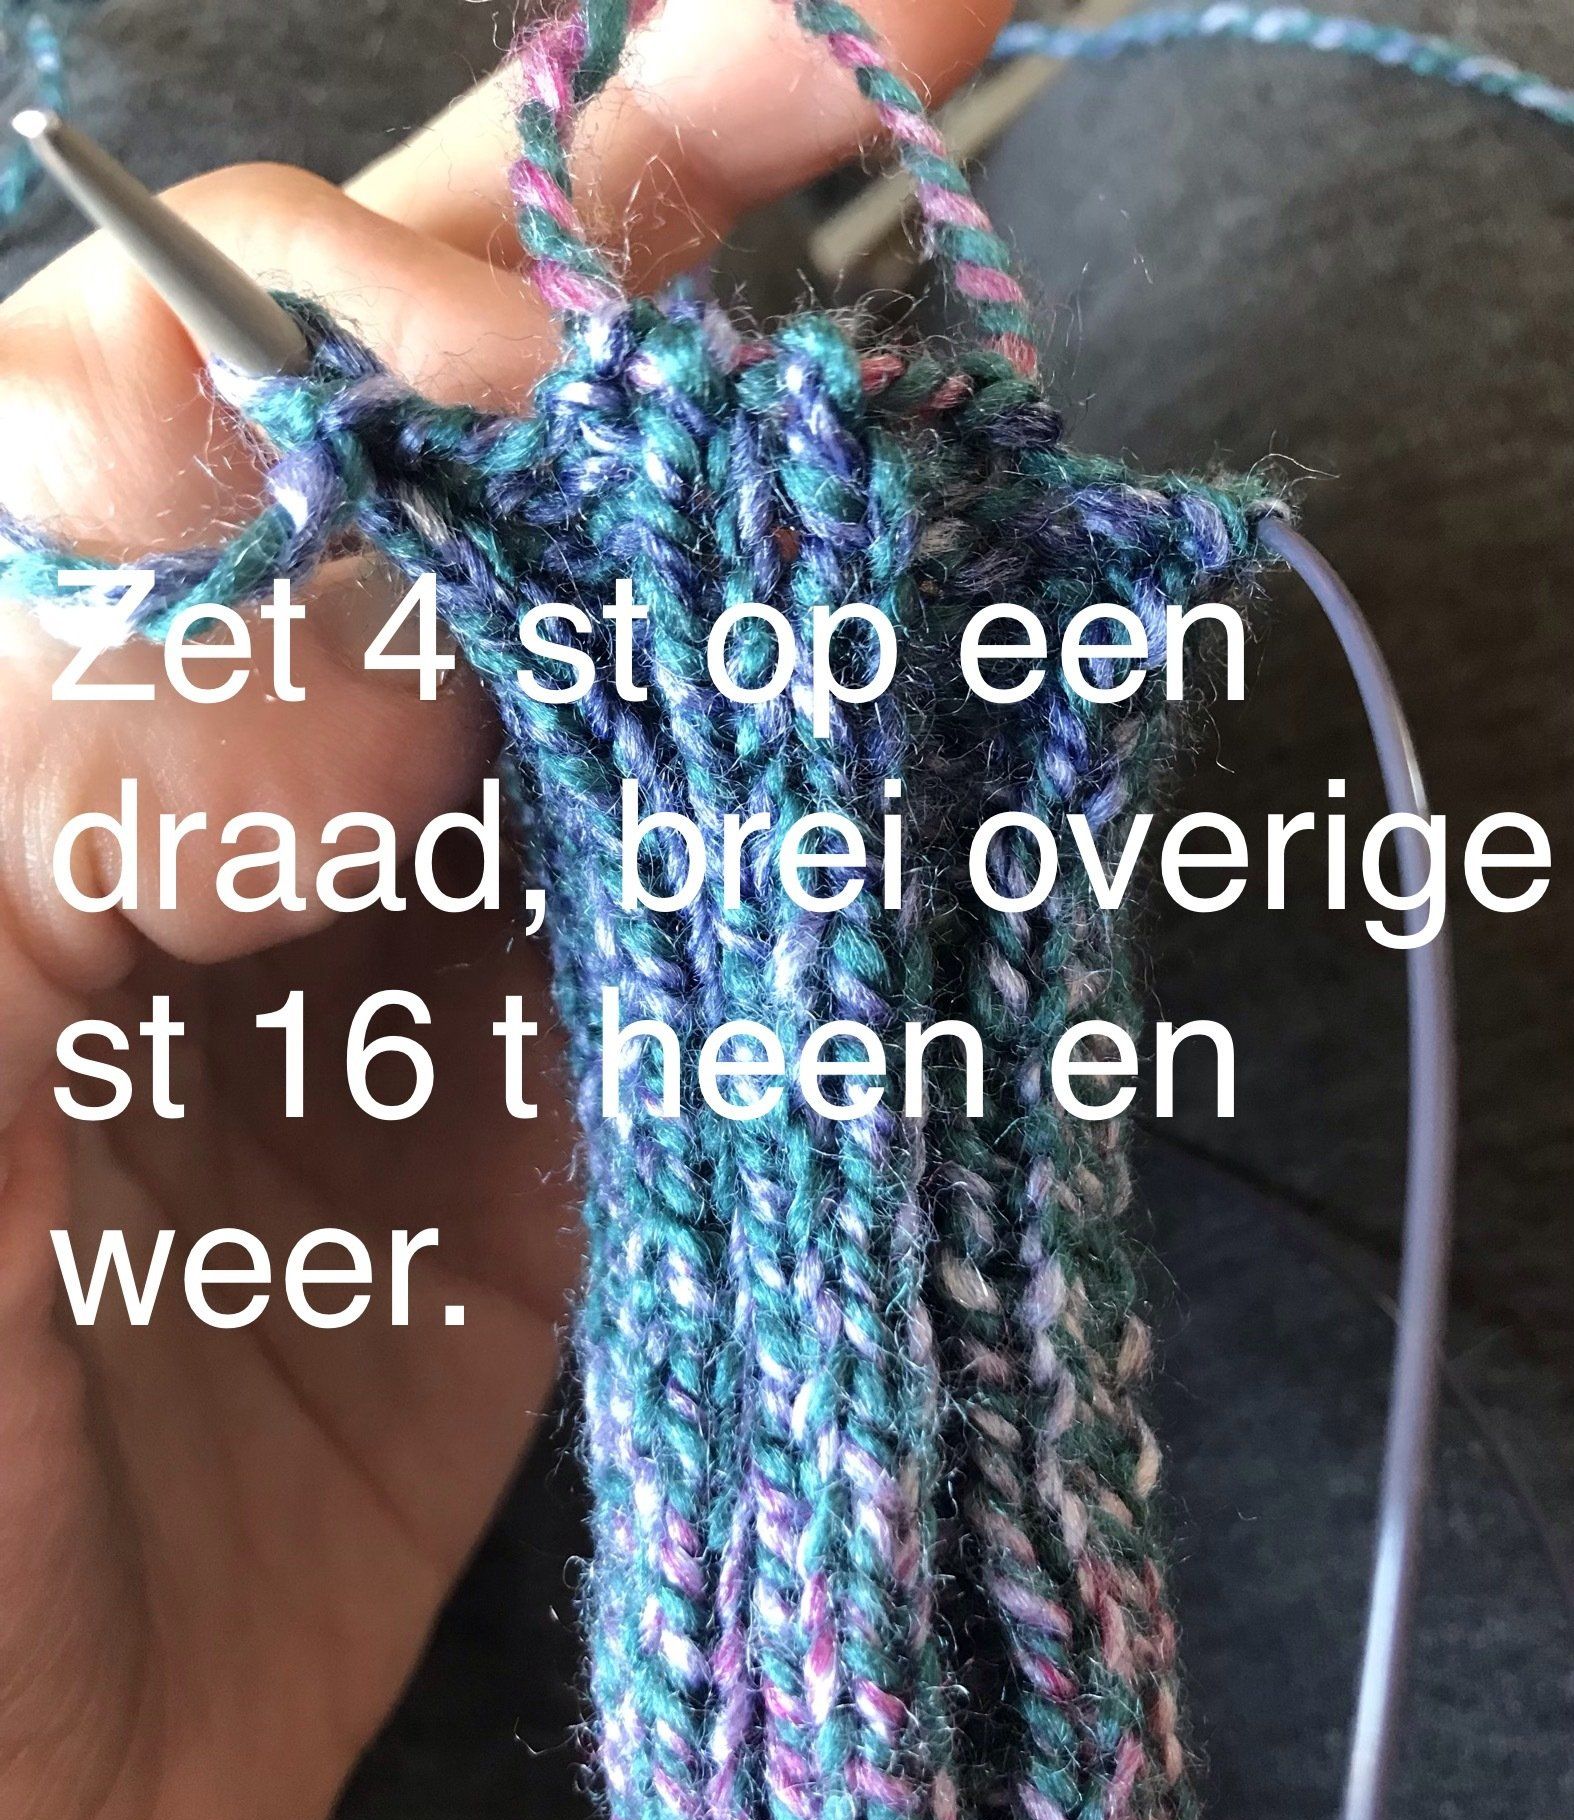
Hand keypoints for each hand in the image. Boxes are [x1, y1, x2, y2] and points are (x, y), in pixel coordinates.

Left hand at [0, 3, 1008, 1819]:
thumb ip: (54, 749)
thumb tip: (363, 534)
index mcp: (0, 691)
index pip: (220, 375)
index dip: (430, 260)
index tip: (624, 218)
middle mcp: (202, 786)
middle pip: (458, 480)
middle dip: (660, 277)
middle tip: (886, 67)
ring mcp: (385, 966)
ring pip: (612, 683)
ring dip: (771, 541)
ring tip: (950, 377)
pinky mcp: (529, 1148)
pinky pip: (698, 941)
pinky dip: (813, 828)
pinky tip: (916, 711)